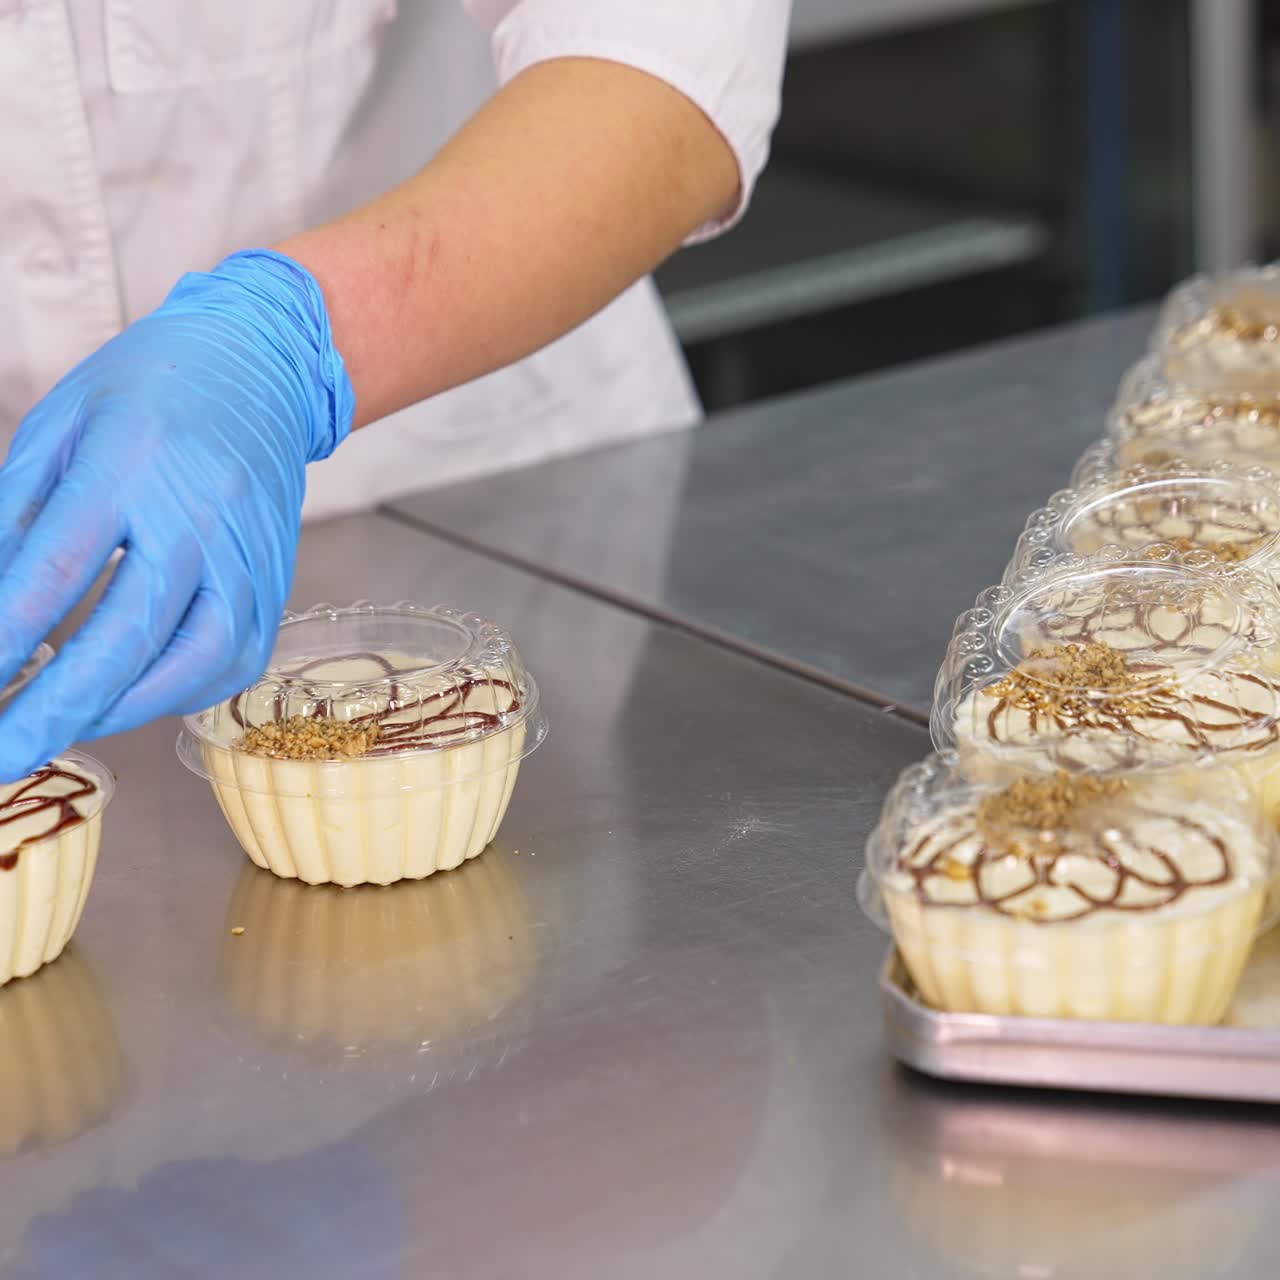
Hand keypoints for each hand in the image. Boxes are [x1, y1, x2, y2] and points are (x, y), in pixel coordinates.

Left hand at [0, 251, 353, 779]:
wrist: (263, 369)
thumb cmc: (150, 388)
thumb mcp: (59, 427)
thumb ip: (17, 516)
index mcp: (131, 462)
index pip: (56, 571)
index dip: (3, 640)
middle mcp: (201, 514)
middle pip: (128, 634)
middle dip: (54, 709)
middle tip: (0, 757)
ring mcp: (250, 554)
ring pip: (195, 660)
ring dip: (121, 708)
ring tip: (61, 727)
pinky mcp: (275, 581)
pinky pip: (232, 659)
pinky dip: (176, 691)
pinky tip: (132, 694)